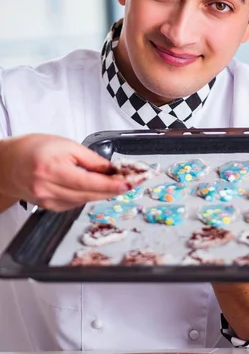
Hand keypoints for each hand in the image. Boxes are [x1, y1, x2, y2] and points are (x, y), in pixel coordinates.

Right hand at [0, 134, 137, 211]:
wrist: (8, 163)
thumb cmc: (34, 149)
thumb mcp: (66, 145)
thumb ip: (91, 160)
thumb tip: (113, 170)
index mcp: (52, 170)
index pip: (89, 182)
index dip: (112, 185)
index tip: (130, 183)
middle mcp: (48, 189)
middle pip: (89, 195)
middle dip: (112, 189)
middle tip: (131, 182)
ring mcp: (48, 202)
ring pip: (84, 201)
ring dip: (102, 193)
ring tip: (115, 182)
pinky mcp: (50, 208)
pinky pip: (76, 203)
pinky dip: (88, 195)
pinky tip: (92, 187)